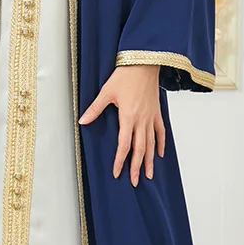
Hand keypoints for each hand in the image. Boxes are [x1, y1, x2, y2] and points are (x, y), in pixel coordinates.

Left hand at [78, 65, 164, 185]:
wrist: (144, 63)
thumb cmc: (125, 76)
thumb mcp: (106, 92)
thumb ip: (95, 109)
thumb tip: (82, 121)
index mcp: (128, 117)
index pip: (124, 145)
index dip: (120, 160)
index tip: (117, 173)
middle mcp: (141, 120)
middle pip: (140, 149)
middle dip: (137, 167)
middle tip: (135, 181)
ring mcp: (151, 117)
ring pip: (151, 144)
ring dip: (150, 160)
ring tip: (150, 175)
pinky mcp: (157, 113)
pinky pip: (161, 132)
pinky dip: (160, 144)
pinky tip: (159, 154)